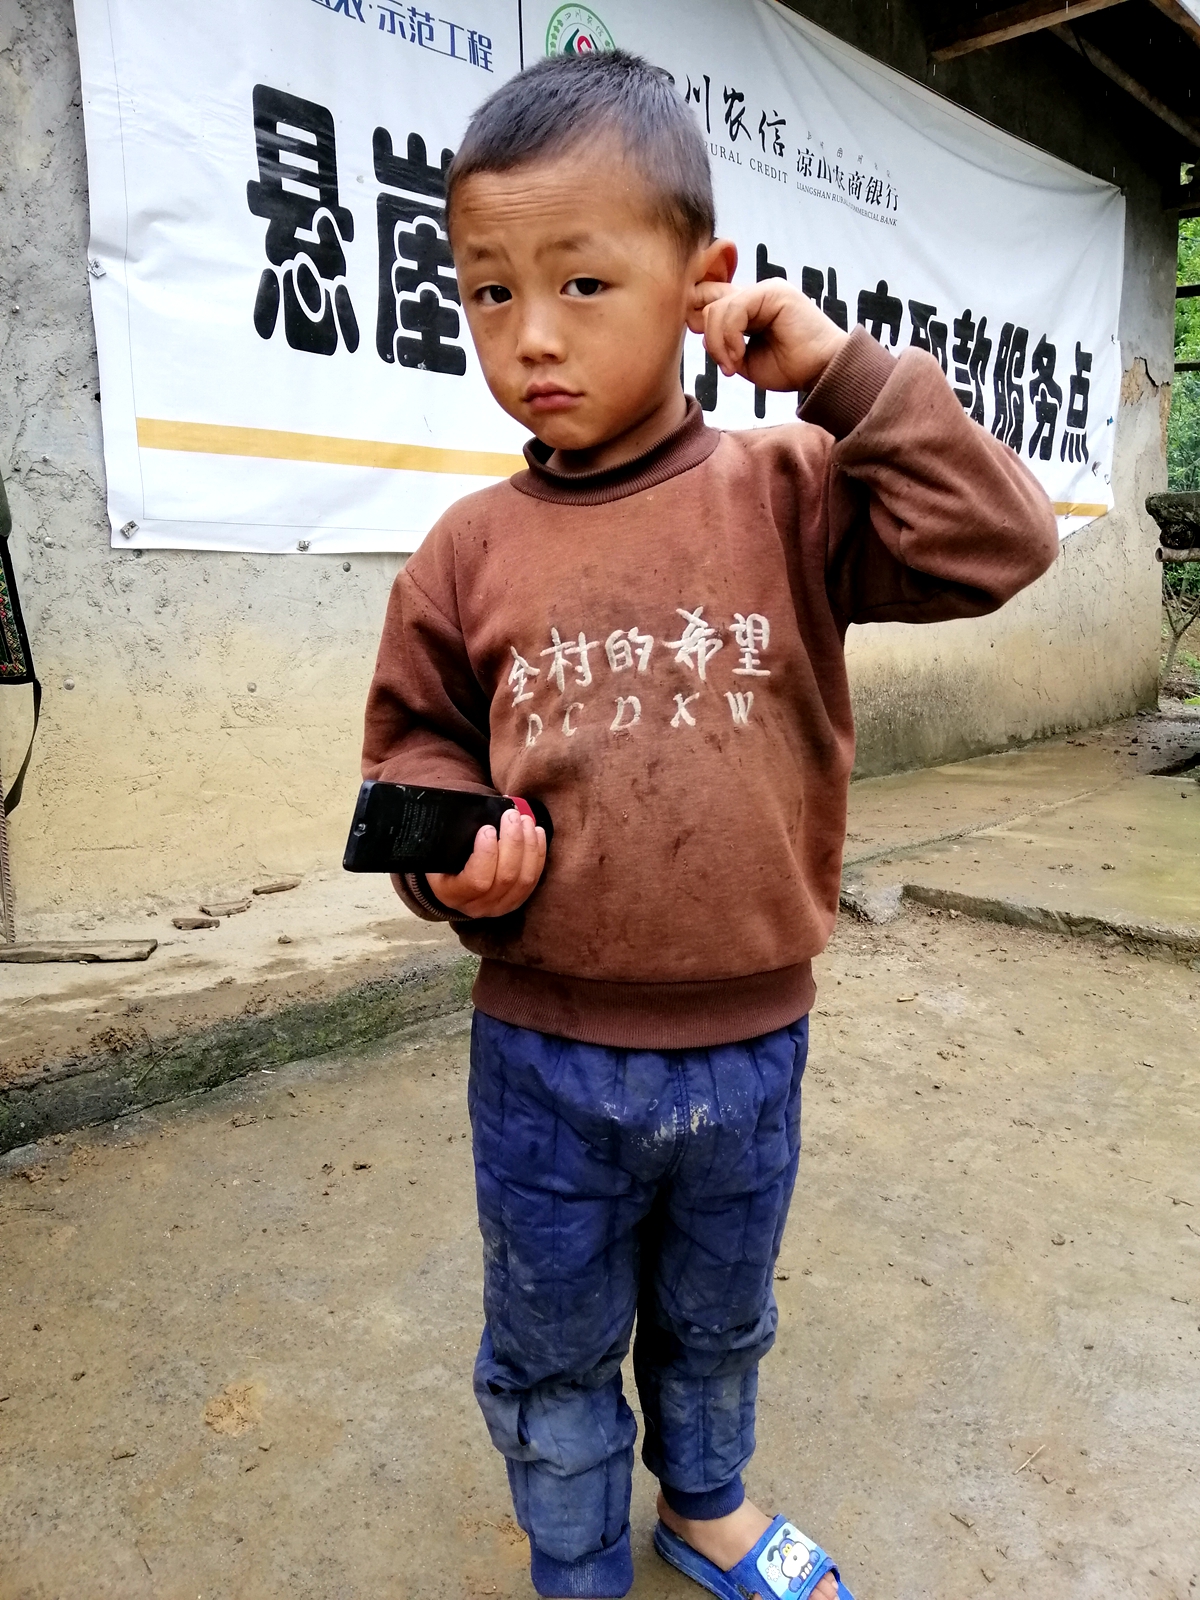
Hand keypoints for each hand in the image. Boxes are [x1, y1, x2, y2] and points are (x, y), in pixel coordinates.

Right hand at [426, 804, 546, 918]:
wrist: (451, 881)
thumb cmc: (442, 861)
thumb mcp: (437, 852)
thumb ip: (449, 840)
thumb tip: (471, 815)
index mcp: (453, 895)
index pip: (476, 881)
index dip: (487, 854)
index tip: (488, 828)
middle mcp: (478, 906)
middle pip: (506, 877)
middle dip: (513, 841)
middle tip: (511, 815)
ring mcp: (500, 906)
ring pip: (524, 879)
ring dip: (528, 845)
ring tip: (525, 820)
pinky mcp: (517, 900)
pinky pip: (534, 879)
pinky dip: (538, 853)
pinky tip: (536, 832)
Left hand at [688, 278, 848, 393]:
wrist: (821, 372)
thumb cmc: (789, 368)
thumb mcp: (744, 359)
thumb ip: (722, 342)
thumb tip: (697, 324)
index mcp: (748, 308)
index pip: (709, 299)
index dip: (698, 320)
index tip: (712, 352)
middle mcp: (755, 294)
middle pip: (707, 303)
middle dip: (710, 339)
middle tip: (727, 366)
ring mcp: (764, 290)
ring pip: (716, 308)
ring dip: (719, 343)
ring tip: (734, 365)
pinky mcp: (772, 292)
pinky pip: (734, 309)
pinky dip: (730, 337)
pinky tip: (740, 355)